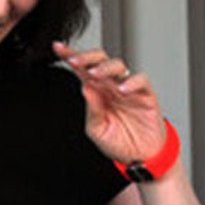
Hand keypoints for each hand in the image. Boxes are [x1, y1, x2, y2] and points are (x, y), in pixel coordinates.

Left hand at [53, 41, 170, 166]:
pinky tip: (122, 89)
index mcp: (97, 92)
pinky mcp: (146, 95)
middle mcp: (111, 86)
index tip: (58, 48)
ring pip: (118, 66)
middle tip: (74, 60)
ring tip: (95, 74)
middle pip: (99, 60)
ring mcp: (129, 88)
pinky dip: (132, 82)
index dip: (70, 57)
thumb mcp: (97, 130)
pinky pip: (141, 81)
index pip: (82, 70)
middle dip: (86, 57)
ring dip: (105, 67)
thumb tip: (85, 89)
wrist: (140, 157)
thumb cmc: (118, 142)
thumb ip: (92, 110)